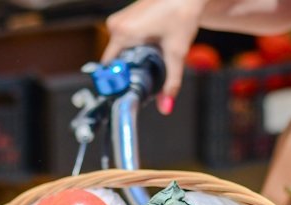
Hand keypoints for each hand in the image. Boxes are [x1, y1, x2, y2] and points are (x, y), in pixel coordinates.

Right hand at [102, 0, 209, 114]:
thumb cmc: (182, 13)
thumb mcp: (177, 52)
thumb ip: (171, 81)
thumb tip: (166, 105)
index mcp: (123, 33)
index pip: (109, 65)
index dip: (119, 79)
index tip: (130, 87)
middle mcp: (116, 24)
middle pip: (116, 58)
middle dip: (131, 67)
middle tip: (150, 70)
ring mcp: (120, 18)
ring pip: (120, 48)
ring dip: (134, 55)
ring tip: (154, 53)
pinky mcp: (126, 15)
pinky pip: (124, 37)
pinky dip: (136, 45)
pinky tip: (152, 42)